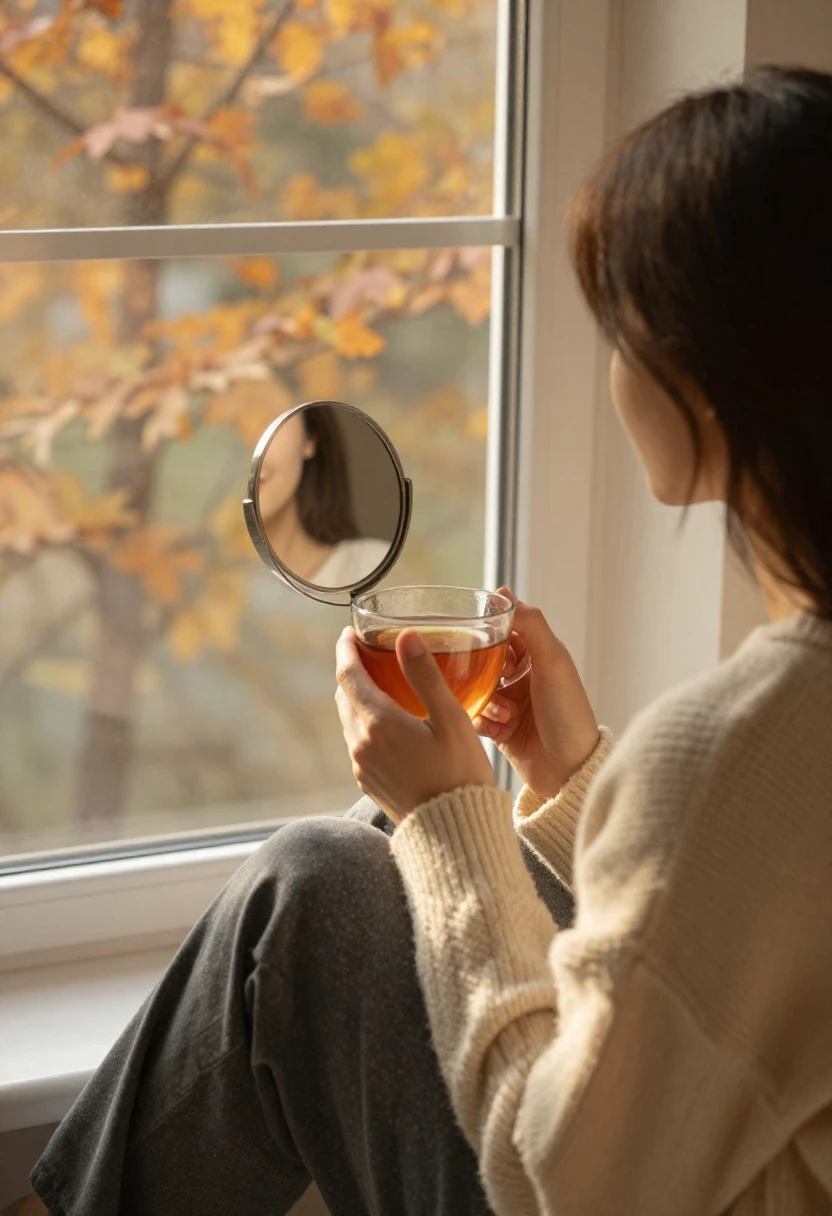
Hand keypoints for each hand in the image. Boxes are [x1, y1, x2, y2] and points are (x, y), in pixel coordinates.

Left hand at [335, 626, 493, 824]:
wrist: (455, 834)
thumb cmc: (460, 774)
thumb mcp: (452, 719)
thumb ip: (426, 675)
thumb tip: (405, 637)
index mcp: (378, 723)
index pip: (348, 674)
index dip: (345, 649)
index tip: (350, 632)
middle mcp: (361, 743)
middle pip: (344, 695)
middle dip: (352, 670)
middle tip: (368, 651)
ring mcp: (362, 765)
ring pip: (349, 719)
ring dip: (357, 697)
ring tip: (380, 682)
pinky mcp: (368, 781)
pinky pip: (358, 741)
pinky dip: (365, 721)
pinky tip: (389, 720)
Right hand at [474, 591, 599, 800]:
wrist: (569, 771)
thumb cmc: (567, 714)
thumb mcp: (553, 660)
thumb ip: (530, 624)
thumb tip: (503, 593)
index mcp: (539, 657)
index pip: (506, 631)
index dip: (490, 632)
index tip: (475, 634)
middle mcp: (524, 677)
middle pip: (485, 660)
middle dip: (481, 669)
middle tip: (489, 679)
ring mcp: (511, 703)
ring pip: (476, 688)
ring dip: (486, 699)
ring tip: (504, 713)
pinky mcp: (499, 729)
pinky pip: (474, 715)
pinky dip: (482, 719)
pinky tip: (497, 728)